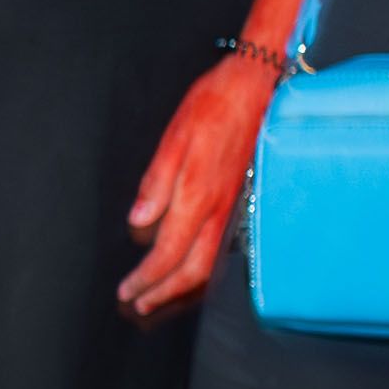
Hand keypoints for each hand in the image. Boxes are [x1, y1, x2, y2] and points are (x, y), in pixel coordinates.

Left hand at [120, 54, 278, 318]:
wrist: (261, 86)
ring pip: (211, 263)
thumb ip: (157, 183)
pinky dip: (202, 266)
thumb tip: (140, 220)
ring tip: (160, 293)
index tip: (127, 290)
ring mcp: (235, 207)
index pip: (168, 253)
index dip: (147, 278)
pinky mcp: (242, 199)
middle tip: (140, 303)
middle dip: (164, 292)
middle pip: (193, 271)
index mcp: (198, 195)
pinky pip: (222, 246)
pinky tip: (190, 263)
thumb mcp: (176, 137)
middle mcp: (220, 210)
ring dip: (183, 284)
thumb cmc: (217, 103)